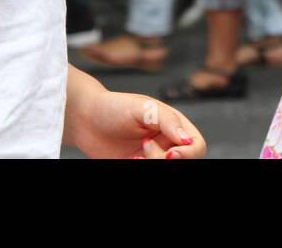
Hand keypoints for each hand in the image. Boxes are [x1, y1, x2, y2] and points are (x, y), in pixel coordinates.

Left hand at [65, 88, 205, 158]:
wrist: (84, 119)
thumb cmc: (113, 107)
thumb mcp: (143, 107)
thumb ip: (168, 120)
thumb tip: (187, 140)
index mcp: (174, 125)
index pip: (196, 146)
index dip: (188, 153)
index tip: (169, 154)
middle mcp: (166, 143)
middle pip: (183, 162)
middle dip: (164, 160)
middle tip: (143, 150)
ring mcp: (152, 157)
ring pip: (165, 170)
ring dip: (152, 165)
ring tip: (135, 157)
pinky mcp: (137, 166)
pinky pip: (149, 175)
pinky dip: (140, 169)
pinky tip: (129, 160)